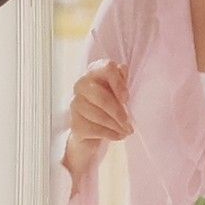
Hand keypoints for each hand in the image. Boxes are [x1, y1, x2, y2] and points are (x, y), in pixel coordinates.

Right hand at [65, 60, 131, 178]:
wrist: (93, 131)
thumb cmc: (110, 105)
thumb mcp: (120, 90)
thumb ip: (122, 79)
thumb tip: (123, 70)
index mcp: (95, 72)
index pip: (107, 68)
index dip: (119, 84)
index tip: (126, 99)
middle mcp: (82, 85)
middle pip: (101, 97)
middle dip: (118, 112)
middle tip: (129, 123)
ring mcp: (75, 104)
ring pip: (98, 115)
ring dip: (117, 126)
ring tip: (127, 131)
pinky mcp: (74, 123)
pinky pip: (95, 129)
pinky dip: (110, 134)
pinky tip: (118, 136)